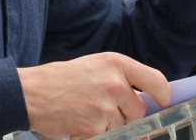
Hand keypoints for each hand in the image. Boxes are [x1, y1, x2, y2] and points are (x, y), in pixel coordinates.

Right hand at [18, 52, 169, 138]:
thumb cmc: (61, 80)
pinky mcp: (96, 127)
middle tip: (103, 110)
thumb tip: (145, 102)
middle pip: (138, 110)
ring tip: (85, 113)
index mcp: (116, 63)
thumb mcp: (94, 67)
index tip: (163, 101)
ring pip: (123, 127)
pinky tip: (79, 124)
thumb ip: (120, 80)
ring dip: (108, 126)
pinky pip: (108, 137)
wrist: (32, 93)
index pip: (155, 80)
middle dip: (125, 116)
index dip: (163, 93)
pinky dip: (95, 135)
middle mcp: (114, 83)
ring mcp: (106, 107)